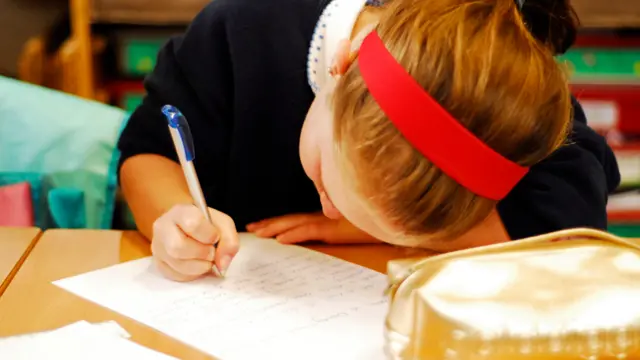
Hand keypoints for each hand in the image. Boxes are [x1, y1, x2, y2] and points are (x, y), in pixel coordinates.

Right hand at [151, 204, 238, 281]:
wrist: (189, 228)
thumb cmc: (206, 224)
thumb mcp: (223, 224)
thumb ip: (229, 240)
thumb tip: (222, 264)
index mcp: (180, 212)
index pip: (192, 224)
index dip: (209, 235)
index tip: (215, 237)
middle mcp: (163, 227)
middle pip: (179, 247)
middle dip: (202, 253)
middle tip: (211, 252)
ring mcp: (158, 247)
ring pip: (177, 264)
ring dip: (199, 266)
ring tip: (206, 259)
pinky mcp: (159, 263)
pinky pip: (175, 275)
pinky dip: (192, 274)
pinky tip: (196, 264)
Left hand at [246, 212, 379, 244]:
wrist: (389, 216)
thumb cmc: (373, 223)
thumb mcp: (351, 227)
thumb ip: (337, 229)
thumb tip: (326, 233)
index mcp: (324, 218)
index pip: (296, 220)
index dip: (277, 222)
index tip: (260, 226)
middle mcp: (323, 217)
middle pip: (290, 220)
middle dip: (269, 224)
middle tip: (251, 229)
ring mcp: (327, 221)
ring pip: (295, 224)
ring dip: (274, 228)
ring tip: (257, 233)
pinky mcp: (334, 228)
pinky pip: (310, 231)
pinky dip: (294, 234)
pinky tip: (280, 239)